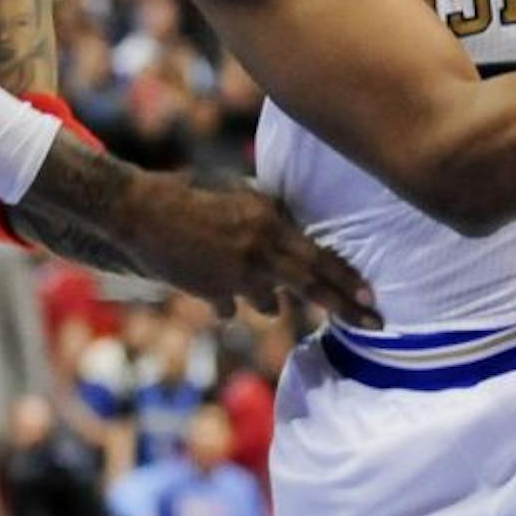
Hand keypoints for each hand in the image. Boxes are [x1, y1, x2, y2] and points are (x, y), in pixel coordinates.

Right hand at [119, 171, 380, 327]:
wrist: (139, 210)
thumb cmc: (190, 192)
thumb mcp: (239, 192)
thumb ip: (271, 216)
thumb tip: (296, 235)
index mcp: (269, 220)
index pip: (319, 256)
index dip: (348, 279)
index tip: (372, 297)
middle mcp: (259, 249)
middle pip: (311, 287)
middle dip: (346, 307)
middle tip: (375, 323)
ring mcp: (235, 275)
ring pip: (270, 304)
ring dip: (269, 300)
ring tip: (253, 285)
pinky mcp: (210, 292)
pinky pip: (232, 308)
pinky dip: (229, 301)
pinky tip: (213, 284)